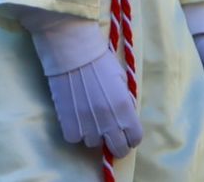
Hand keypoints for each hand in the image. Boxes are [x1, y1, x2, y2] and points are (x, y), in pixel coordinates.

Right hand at [23, 12, 142, 156]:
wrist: (73, 55)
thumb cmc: (101, 62)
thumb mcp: (123, 81)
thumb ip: (126, 102)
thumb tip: (126, 117)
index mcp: (125, 108)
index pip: (135, 138)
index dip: (133, 137)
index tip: (129, 133)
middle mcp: (108, 122)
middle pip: (118, 148)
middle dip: (119, 144)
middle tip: (113, 135)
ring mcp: (87, 126)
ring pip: (94, 143)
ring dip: (96, 134)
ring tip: (92, 117)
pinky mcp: (68, 126)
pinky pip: (76, 139)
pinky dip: (78, 132)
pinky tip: (78, 118)